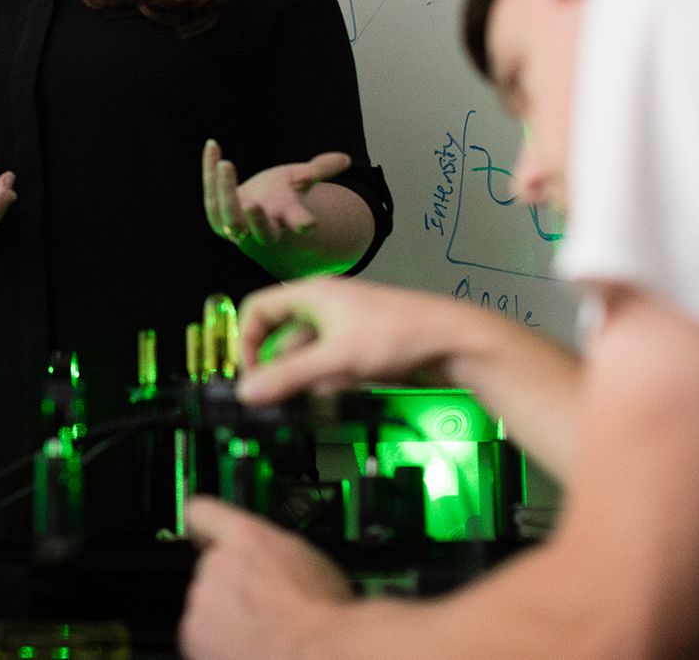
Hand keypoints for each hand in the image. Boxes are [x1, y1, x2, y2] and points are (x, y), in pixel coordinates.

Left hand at [182, 496, 352, 659]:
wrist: (318, 652)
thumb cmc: (324, 613)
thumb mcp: (309, 559)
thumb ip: (274, 550)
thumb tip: (273, 560)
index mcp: (246, 535)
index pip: (201, 512)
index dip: (201, 526)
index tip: (201, 534)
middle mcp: (216, 562)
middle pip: (211, 568)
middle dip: (230, 585)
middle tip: (260, 605)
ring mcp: (202, 598)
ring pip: (206, 603)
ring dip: (224, 615)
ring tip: (260, 631)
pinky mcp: (193, 633)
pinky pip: (200, 635)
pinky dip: (217, 643)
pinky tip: (248, 648)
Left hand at [202, 141, 350, 244]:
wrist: (252, 215)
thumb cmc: (280, 196)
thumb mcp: (299, 180)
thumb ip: (319, 170)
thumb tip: (343, 158)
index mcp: (287, 217)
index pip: (297, 221)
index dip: (302, 222)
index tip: (309, 224)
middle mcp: (263, 227)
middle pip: (262, 231)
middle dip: (257, 219)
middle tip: (252, 204)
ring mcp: (238, 226)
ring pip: (229, 218)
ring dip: (225, 192)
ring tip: (226, 165)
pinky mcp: (216, 218)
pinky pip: (210, 196)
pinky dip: (209, 170)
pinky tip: (213, 145)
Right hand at [236, 278, 460, 404]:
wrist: (452, 343)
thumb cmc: (395, 337)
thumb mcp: (335, 360)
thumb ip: (288, 377)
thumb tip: (245, 393)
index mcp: (312, 295)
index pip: (259, 309)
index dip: (246, 340)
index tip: (250, 376)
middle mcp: (324, 306)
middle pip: (281, 336)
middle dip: (276, 368)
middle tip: (272, 399)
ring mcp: (344, 327)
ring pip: (306, 354)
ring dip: (301, 379)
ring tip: (302, 404)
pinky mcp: (361, 347)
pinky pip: (329, 364)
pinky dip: (324, 383)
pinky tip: (330, 400)